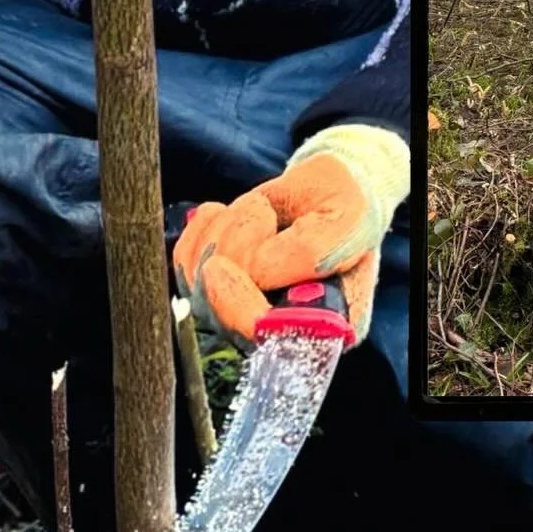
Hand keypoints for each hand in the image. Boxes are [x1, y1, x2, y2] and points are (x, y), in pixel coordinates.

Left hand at [172, 124, 410, 349]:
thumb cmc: (346, 208)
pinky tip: (231, 212)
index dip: (236, 308)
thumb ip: (311, 252)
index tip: (219, 266)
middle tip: (263, 213)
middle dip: (229, 250)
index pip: (270, 341)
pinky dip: (204, 225)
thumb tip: (255, 272)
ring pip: (196, 282)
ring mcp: (242, 310)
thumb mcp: (348, 221)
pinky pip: (184, 260)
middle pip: (219, 313)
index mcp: (327, 330)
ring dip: (223, 229)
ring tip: (261, 210)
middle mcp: (280, 330)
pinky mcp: (215, 285)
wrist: (327, 190)